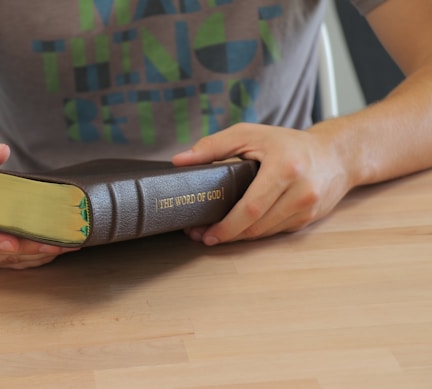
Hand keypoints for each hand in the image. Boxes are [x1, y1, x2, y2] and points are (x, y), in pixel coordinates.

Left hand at [172, 123, 351, 244]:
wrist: (336, 155)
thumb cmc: (288, 143)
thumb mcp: (249, 134)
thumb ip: (212, 146)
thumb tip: (180, 160)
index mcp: (285, 168)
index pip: (251, 207)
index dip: (226, 225)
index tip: (206, 232)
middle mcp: (301, 191)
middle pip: (256, 226)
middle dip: (226, 234)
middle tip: (202, 235)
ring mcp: (307, 209)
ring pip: (264, 233)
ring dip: (239, 237)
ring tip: (215, 232)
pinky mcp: (308, 220)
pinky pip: (274, 232)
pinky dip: (255, 232)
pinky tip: (239, 228)